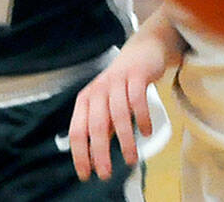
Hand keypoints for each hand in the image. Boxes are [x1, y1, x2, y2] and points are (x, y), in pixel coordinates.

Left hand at [66, 26, 169, 180]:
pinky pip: (138, 99)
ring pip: (118, 115)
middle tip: (106, 173)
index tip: (86, 174)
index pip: (77, 130)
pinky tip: (146, 131)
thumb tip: (96, 157)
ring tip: (131, 158)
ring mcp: (117, 81)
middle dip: (100, 152)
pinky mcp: (137, 75)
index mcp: (86, 99)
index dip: (80, 154)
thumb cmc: (122, 83)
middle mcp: (98, 90)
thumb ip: (101, 126)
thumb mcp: (106, 104)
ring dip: (125, 140)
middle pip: (96, 125)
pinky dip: (142, 118)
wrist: (143, 50)